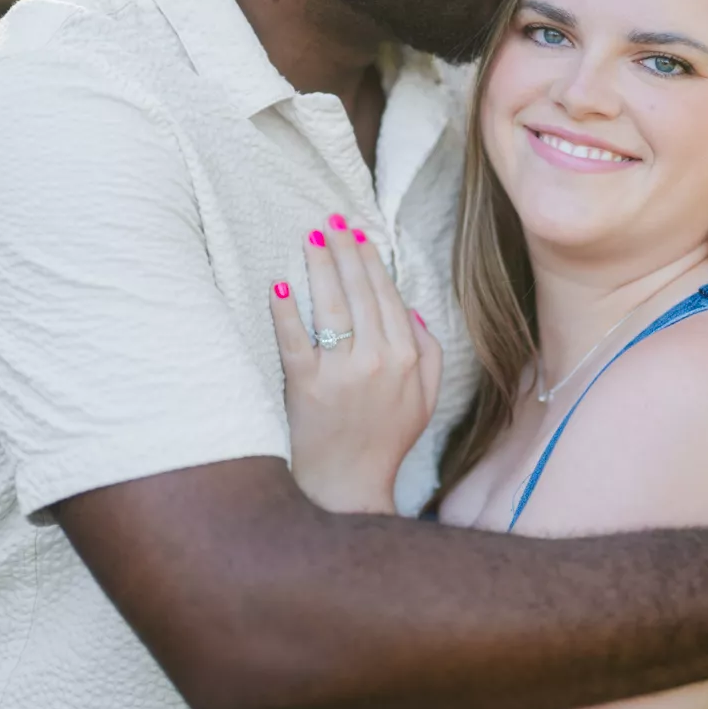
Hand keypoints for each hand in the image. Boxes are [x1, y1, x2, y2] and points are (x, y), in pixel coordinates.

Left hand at [268, 218, 441, 514]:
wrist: (350, 485)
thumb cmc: (387, 439)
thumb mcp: (425, 398)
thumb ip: (428, 351)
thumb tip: (410, 308)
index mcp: (407, 357)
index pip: (387, 296)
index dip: (371, 261)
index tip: (358, 235)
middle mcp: (378, 360)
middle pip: (360, 292)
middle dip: (345, 252)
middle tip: (331, 223)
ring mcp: (341, 372)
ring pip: (331, 306)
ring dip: (320, 266)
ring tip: (310, 238)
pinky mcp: (306, 386)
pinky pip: (294, 340)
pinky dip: (286, 310)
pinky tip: (279, 284)